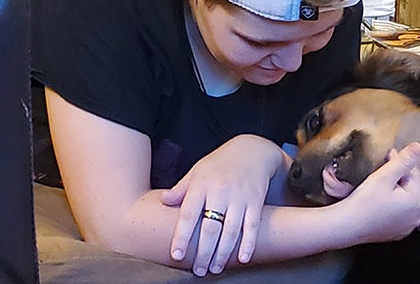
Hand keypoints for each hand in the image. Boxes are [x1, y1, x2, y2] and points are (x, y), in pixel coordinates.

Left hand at [159, 135, 283, 275]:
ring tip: (215, 268)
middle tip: (198, 271)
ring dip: (223, 253)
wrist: (252, 149)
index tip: (176, 255)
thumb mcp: (197, 171)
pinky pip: (252, 226)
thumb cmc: (220, 163)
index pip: (188, 214)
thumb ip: (181, 188)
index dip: (181, 236)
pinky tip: (242, 258)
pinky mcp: (256, 201)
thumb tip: (163, 200)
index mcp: (202, 184)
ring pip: (231, 231)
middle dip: (203, 253)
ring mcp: (240, 197)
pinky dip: (248, 243)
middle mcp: (220, 191)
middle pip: (210, 228)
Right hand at [342, 142, 419, 243]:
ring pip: (411, 198)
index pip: (414, 172)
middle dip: (405, 175)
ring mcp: (408, 226)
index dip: (400, 162)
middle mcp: (416, 216)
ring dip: (402, 188)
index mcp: (416, 201)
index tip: (385, 158)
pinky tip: (382, 200)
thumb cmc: (363, 202)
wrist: (346, 227)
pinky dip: (397, 203)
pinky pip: (403, 212)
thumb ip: (404, 160)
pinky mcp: (398, 232)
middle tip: (385, 172)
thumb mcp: (384, 176)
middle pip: (418, 185)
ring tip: (384, 184)